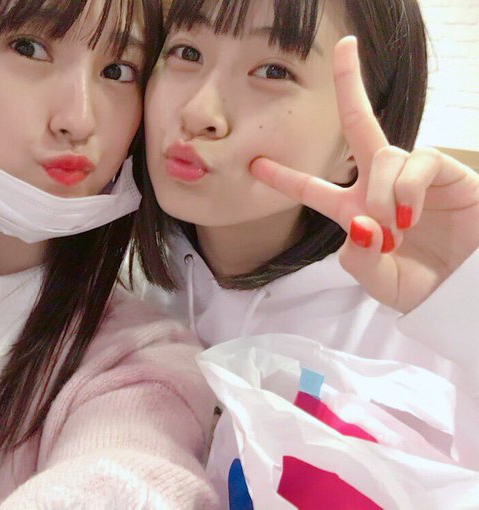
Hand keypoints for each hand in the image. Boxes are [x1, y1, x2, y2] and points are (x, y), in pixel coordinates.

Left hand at [249, 36, 478, 312]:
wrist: (464, 292)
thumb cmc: (423, 286)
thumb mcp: (379, 282)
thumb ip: (359, 259)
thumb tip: (358, 223)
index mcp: (354, 210)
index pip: (314, 189)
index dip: (285, 178)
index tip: (256, 164)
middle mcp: (381, 185)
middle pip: (360, 123)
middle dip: (351, 84)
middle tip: (344, 45)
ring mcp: (413, 176)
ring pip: (384, 156)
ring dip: (381, 193)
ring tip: (395, 230)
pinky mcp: (446, 173)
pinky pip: (417, 162)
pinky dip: (407, 188)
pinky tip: (409, 215)